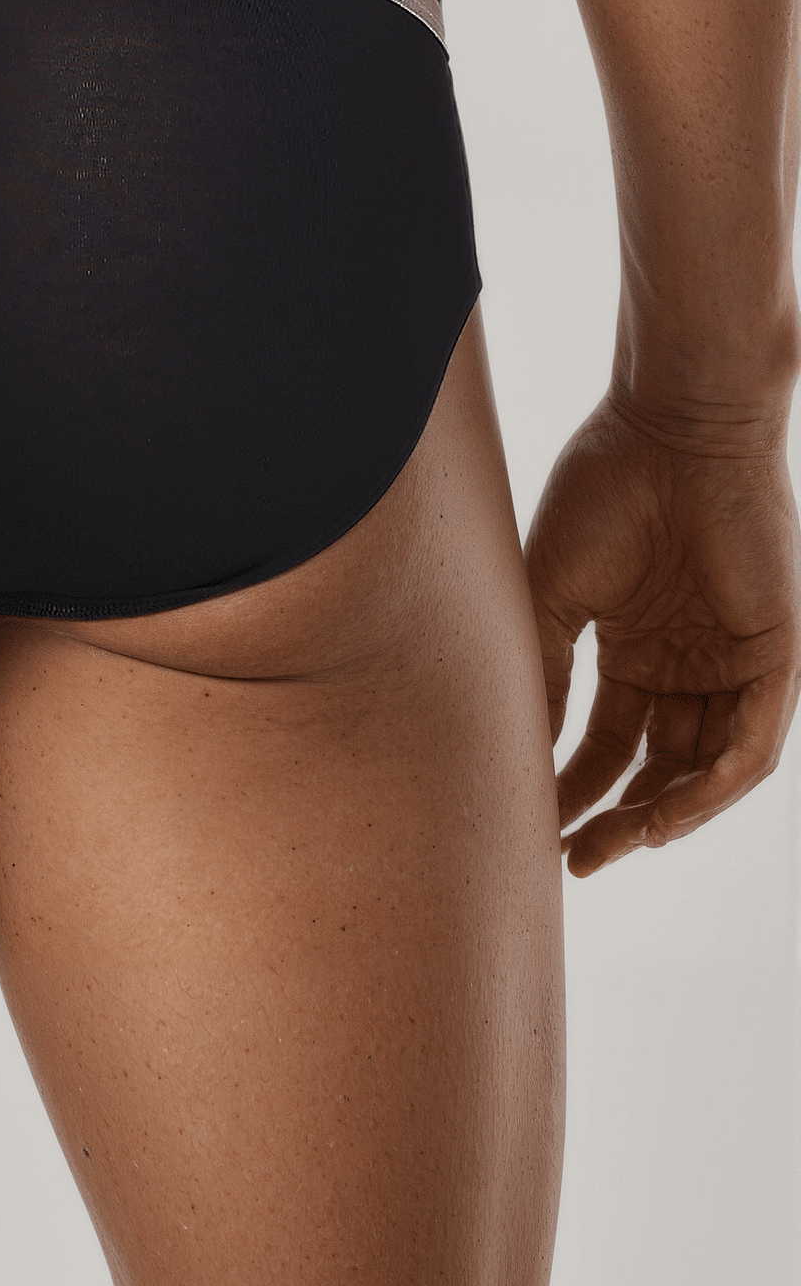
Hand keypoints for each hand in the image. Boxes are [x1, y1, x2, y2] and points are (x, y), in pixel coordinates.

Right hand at [524, 391, 800, 874]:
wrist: (670, 424)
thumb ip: (538, 679)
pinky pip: (754, 742)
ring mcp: (734, 659)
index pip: (609, 742)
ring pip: (708, 767)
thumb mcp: (549, 601)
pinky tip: (668, 816)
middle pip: (659, 767)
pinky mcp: (777, 652)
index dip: (574, 790)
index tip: (536, 831)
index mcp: (636, 646)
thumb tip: (510, 759)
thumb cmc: (603, 492)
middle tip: (577, 860)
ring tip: (614, 846)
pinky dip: (715, 787)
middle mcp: (688, 661)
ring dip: (664, 816)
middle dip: (618, 819)